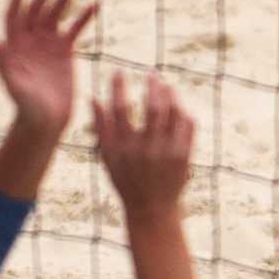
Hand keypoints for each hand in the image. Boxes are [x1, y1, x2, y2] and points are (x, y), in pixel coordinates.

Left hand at [0, 0, 96, 135]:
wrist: (46, 121)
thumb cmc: (26, 107)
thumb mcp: (14, 85)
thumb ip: (4, 64)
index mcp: (14, 46)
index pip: (14, 16)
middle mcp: (30, 42)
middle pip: (35, 11)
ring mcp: (48, 45)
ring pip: (55, 16)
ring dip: (61, 2)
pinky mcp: (65, 52)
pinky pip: (75, 29)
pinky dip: (83, 18)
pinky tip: (94, 6)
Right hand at [95, 72, 192, 217]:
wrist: (151, 208)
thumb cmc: (125, 179)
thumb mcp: (106, 156)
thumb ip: (100, 127)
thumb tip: (91, 96)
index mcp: (122, 147)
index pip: (118, 109)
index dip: (118, 87)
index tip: (119, 70)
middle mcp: (144, 148)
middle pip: (151, 107)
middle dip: (151, 85)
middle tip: (151, 72)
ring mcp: (166, 152)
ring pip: (172, 113)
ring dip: (170, 94)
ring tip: (166, 84)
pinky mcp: (183, 155)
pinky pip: (187, 125)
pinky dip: (182, 111)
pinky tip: (178, 104)